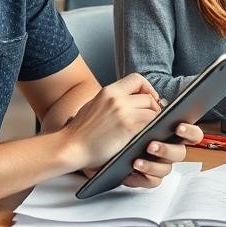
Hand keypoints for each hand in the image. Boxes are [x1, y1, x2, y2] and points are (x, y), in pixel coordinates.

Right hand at [60, 73, 184, 188]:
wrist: (71, 146)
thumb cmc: (80, 131)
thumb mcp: (94, 105)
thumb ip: (112, 100)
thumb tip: (131, 101)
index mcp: (108, 91)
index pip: (137, 79)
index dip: (147, 89)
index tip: (149, 99)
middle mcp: (117, 98)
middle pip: (148, 97)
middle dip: (154, 107)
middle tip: (152, 117)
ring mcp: (123, 112)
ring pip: (153, 111)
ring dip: (154, 120)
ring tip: (149, 128)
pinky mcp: (128, 127)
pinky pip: (150, 124)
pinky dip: (152, 130)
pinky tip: (146, 136)